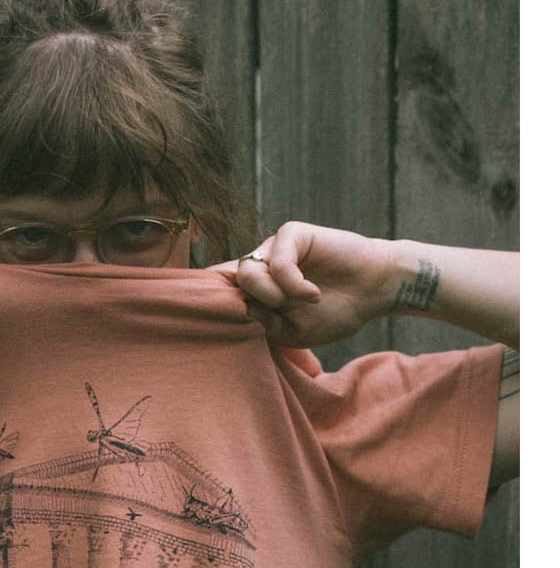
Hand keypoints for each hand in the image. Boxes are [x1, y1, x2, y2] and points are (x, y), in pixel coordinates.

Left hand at [211, 221, 397, 347]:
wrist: (374, 293)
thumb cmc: (334, 313)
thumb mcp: (293, 332)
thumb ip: (263, 322)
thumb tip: (238, 305)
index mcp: (256, 291)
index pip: (220, 292)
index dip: (206, 300)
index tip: (194, 314)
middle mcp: (261, 268)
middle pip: (232, 285)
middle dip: (257, 304)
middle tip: (286, 312)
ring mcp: (274, 249)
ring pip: (248, 272)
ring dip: (274, 296)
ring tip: (304, 303)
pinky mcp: (292, 235)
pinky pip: (277, 262)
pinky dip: (293, 285)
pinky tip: (312, 295)